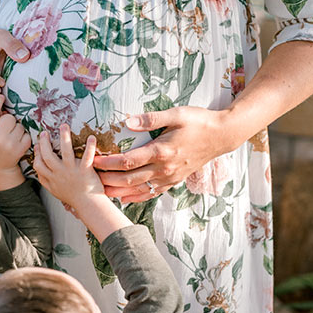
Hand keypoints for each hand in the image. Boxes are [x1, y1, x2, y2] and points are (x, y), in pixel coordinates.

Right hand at [0, 94, 30, 190]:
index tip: (0, 97)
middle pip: (8, 117)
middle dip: (7, 119)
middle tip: (5, 126)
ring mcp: (10, 144)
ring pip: (19, 125)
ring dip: (16, 128)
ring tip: (10, 136)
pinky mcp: (20, 149)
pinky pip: (26, 134)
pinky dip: (22, 136)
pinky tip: (16, 141)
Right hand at [34, 125, 103, 205]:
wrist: (88, 204)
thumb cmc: (72, 196)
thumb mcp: (54, 190)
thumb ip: (45, 179)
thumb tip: (37, 166)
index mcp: (52, 178)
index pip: (38, 164)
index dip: (37, 153)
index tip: (38, 145)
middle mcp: (60, 173)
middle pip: (48, 155)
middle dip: (45, 142)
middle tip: (45, 132)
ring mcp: (72, 171)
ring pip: (66, 152)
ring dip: (65, 137)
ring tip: (64, 126)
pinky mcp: (85, 171)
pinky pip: (87, 157)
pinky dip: (90, 147)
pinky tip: (91, 137)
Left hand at [93, 106, 233, 202]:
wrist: (222, 136)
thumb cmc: (199, 121)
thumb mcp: (177, 114)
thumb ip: (151, 118)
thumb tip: (128, 121)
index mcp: (162, 151)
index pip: (128, 161)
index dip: (108, 163)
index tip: (93, 160)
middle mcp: (165, 168)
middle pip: (129, 179)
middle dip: (108, 180)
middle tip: (91, 177)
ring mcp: (170, 177)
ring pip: (139, 190)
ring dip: (119, 191)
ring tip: (101, 191)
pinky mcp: (174, 181)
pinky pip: (152, 193)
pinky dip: (137, 197)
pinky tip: (124, 198)